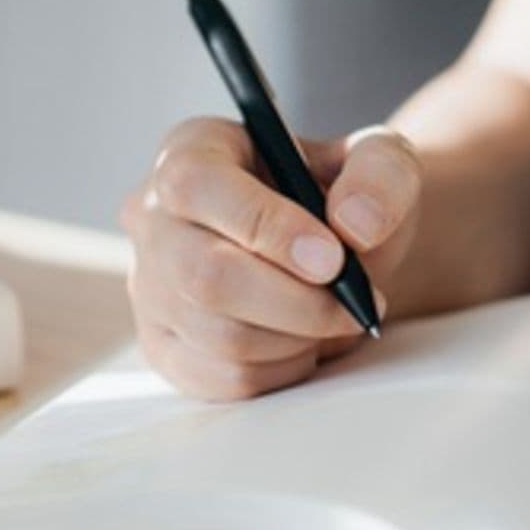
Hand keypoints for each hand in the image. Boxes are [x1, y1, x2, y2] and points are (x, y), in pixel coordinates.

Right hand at [120, 117, 420, 399]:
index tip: (333, 259)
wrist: (334, 250)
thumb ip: (379, 174)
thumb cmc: (343, 196)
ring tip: (334, 316)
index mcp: (190, 150)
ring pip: (221, 337)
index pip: (196, 186)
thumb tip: (355, 224)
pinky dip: (283, 369)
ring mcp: (149, 288)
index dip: (265, 227)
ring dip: (299, 338)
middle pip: (204, 276)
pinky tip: (304, 340)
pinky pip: (225, 379)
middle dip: (297, 303)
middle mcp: (152, 217)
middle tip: (357, 305)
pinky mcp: (164, 348)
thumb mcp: (378, 160)